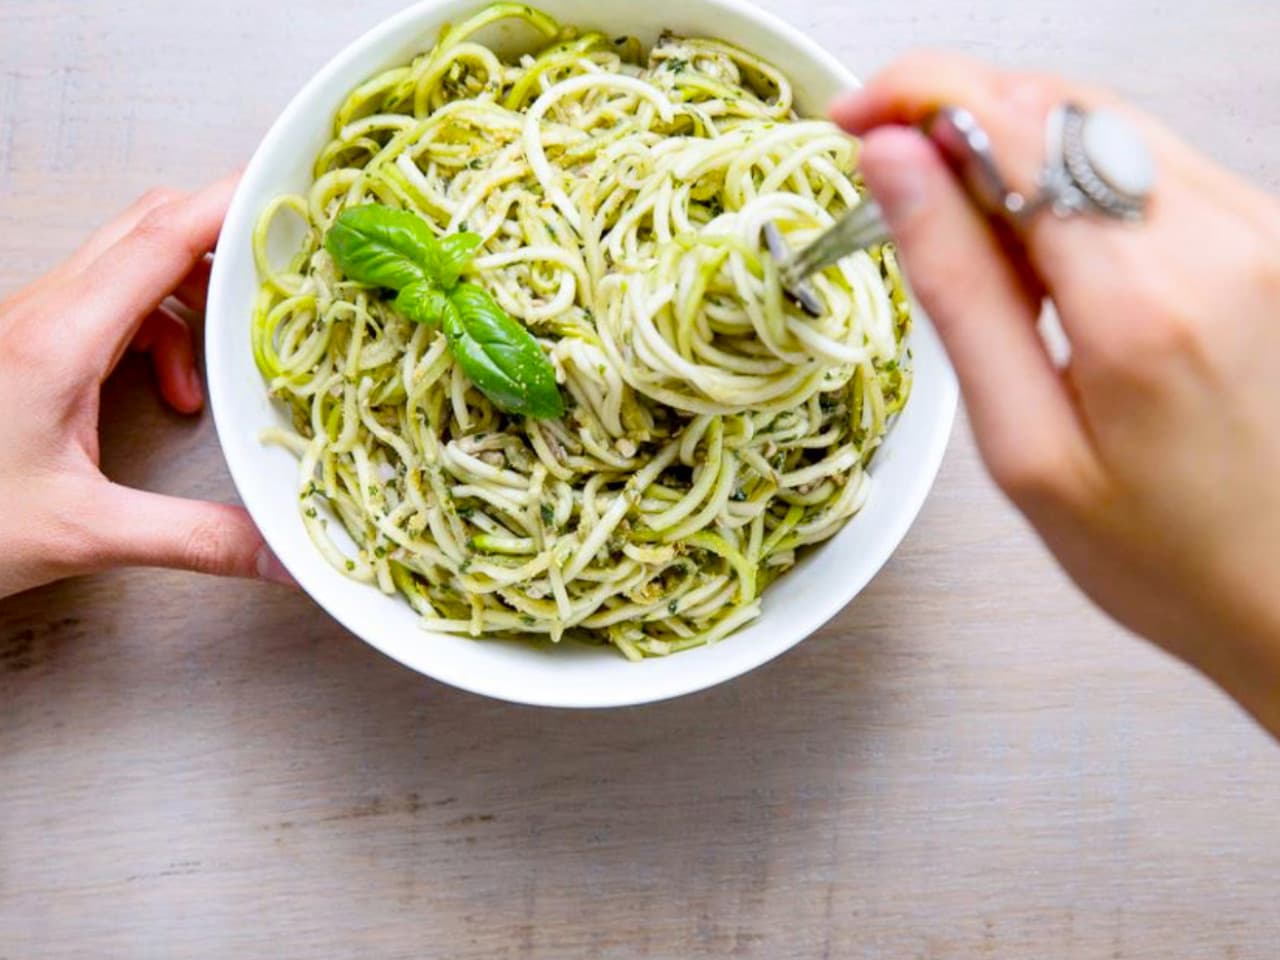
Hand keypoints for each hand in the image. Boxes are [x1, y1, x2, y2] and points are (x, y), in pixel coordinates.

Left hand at [0, 176, 291, 599]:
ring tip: (223, 364)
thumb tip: (280, 554)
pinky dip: (161, 332)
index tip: (293, 193)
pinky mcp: (29, 343)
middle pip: (148, 227)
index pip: (161, 237)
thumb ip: (192, 538)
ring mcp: (32, 322)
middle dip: (223, 242)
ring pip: (130, 262)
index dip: (232, 205)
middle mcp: (44, 313)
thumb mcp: (83, 533)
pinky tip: (170, 397)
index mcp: (58, 339)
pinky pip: (111, 305)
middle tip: (284, 273)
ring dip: (191, 296)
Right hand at [831, 54, 1279, 733]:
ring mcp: (1248, 226)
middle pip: (1058, 103)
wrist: (1274, 583)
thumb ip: (955, 287)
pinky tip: (1035, 250)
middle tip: (890, 178)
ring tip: (967, 240)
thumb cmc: (1153, 546)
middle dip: (956, 115)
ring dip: (1007, 148)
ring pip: (1095, 120)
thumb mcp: (1019, 440)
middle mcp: (1216, 238)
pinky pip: (1136, 158)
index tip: (855, 116)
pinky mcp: (1254, 229)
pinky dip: (1063, 177)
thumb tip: (893, 165)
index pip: (1019, 123)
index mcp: (1144, 300)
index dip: (921, 95)